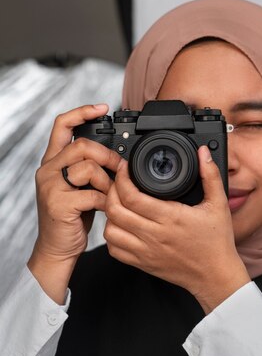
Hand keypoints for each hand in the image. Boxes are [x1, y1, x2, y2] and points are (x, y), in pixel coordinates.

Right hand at [28, 104, 121, 302]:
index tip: (102, 108)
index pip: (62, 125)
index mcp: (53, 162)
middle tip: (118, 169)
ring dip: (108, 181)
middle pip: (82, 146)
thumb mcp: (79, 188)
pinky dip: (106, 201)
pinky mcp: (59, 204)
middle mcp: (48, 170)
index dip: (82, 112)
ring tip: (110, 194)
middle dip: (107, 155)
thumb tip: (117, 158)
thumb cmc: (72, 218)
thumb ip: (90, 170)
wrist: (58, 248)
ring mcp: (51, 186)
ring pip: (88, 167)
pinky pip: (92, 194)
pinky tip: (106, 208)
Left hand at [104, 146, 249, 313]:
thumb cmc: (217, 242)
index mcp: (171, 217)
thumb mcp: (219, 204)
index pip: (132, 196)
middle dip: (111, 191)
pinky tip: (122, 226)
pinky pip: (115, 250)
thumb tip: (203, 153)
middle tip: (118, 183)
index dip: (122, 178)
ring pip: (110, 231)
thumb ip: (210, 175)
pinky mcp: (143, 263)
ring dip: (110, 215)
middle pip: (115, 210)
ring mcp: (146, 251)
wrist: (215, 275)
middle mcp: (154, 235)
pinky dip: (112, 236)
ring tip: (118, 204)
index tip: (125, 169)